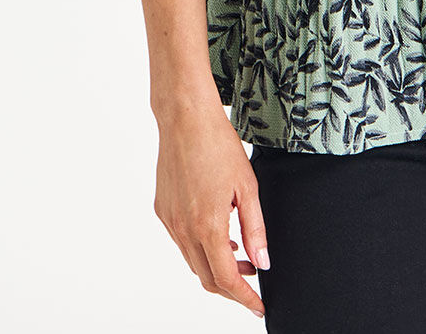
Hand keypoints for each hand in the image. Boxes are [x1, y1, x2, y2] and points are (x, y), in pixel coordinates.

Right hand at [153, 103, 268, 317]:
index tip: (258, 306)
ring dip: (216, 265)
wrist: (185, 119)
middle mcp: (184, 230)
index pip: (227, 279)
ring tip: (240, 251)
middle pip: (207, 278)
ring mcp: (170, 222)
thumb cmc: (218, 145)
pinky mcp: (162, 211)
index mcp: (208, 226)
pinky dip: (201, 247)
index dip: (245, 297)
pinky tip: (217, 232)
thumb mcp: (248, 186)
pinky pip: (182, 242)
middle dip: (231, 287)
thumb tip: (263, 261)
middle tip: (253, 278)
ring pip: (193, 262)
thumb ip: (256, 228)